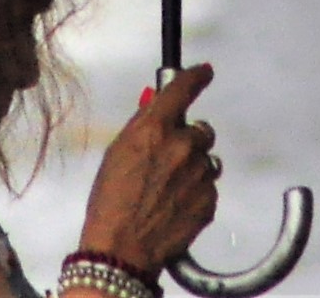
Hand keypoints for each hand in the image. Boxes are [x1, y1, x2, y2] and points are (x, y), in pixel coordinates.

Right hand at [78, 62, 219, 275]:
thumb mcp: (117, 152)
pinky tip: (173, 206)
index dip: (197, 76)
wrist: (121, 249)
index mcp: (154, 129)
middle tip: (169, 159)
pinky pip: (208, 187)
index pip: (183, 89)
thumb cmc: (110, 201)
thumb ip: (142, 124)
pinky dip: (195, 193)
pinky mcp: (209, 200)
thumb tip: (156, 100)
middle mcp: (182, 146)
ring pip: (207, 160)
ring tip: (167, 190)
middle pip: (201, 129)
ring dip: (193, 168)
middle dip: (189, 139)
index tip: (206, 71)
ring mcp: (199, 174)